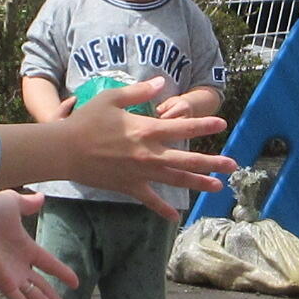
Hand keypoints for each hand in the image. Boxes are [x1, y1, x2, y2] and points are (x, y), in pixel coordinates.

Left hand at [0, 191, 76, 298]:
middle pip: (43, 288)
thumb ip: (28, 204)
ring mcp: (12, 277)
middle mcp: (19, 266)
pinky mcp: (4, 284)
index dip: (62, 272)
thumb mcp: (13, 203)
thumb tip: (42, 197)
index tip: (75, 282)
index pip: (48, 264)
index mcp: (24, 247)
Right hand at [63, 77, 236, 219]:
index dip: (203, 126)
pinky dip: (162, 209)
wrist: (64, 150)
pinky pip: (149, 199)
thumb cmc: (86, 121)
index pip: (181, 127)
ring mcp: (140, 173)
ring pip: (175, 180)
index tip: (221, 125)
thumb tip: (160, 82)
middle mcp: (148, 154)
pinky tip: (175, 215)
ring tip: (218, 186)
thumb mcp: (111, 98)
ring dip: (197, 183)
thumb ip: (139, 92)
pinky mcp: (128, 186)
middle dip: (212, 162)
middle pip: (187, 159)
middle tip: (233, 164)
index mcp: (145, 130)